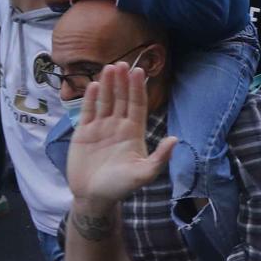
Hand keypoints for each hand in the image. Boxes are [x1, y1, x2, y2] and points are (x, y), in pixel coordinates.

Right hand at [66, 63, 176, 209]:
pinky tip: (94, 85)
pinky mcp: (83, 133)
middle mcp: (118, 126)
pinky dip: (90, 98)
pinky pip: (88, 111)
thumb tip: (176, 139)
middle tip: (122, 62)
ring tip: (108, 67)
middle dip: (123, 81)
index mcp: (134, 132)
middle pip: (122, 98)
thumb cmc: (121, 187)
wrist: (94, 197)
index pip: (137, 105)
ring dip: (108, 85)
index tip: (139, 71)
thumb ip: (160, 158)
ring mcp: (100, 128)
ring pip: (105, 101)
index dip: (138, 88)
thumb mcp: (144, 174)